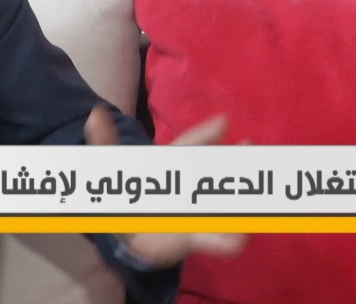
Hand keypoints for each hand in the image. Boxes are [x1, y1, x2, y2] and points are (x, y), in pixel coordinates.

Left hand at [83, 105, 247, 267]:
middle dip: (235, 163)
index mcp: (171, 165)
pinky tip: (235, 241)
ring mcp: (195, 211)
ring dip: (236, 201)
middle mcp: (189, 185)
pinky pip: (210, 239)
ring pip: (221, 204)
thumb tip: (95, 114)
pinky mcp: (194, 238)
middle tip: (254, 151)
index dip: (204, 134)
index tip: (223, 122)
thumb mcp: (111, 169)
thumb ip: (105, 143)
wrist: (130, 232)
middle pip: (216, 172)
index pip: (188, 146)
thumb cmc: (128, 193)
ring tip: (259, 196)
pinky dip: (222, 240)